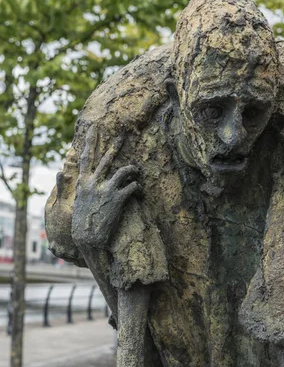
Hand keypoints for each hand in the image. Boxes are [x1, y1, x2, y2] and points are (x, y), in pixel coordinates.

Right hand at [71, 124, 141, 249]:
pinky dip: (136, 186)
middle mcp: (94, 183)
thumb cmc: (81, 222)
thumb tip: (61, 172)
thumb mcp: (75, 201)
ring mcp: (107, 190)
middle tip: (122, 135)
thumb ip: (74, 186)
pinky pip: (132, 186)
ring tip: (135, 169)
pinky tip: (138, 190)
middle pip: (106, 159)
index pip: (86, 157)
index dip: (89, 141)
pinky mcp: (118, 199)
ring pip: (123, 171)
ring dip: (131, 169)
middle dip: (115, 146)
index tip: (93, 128)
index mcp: (83, 182)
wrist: (88, 237)